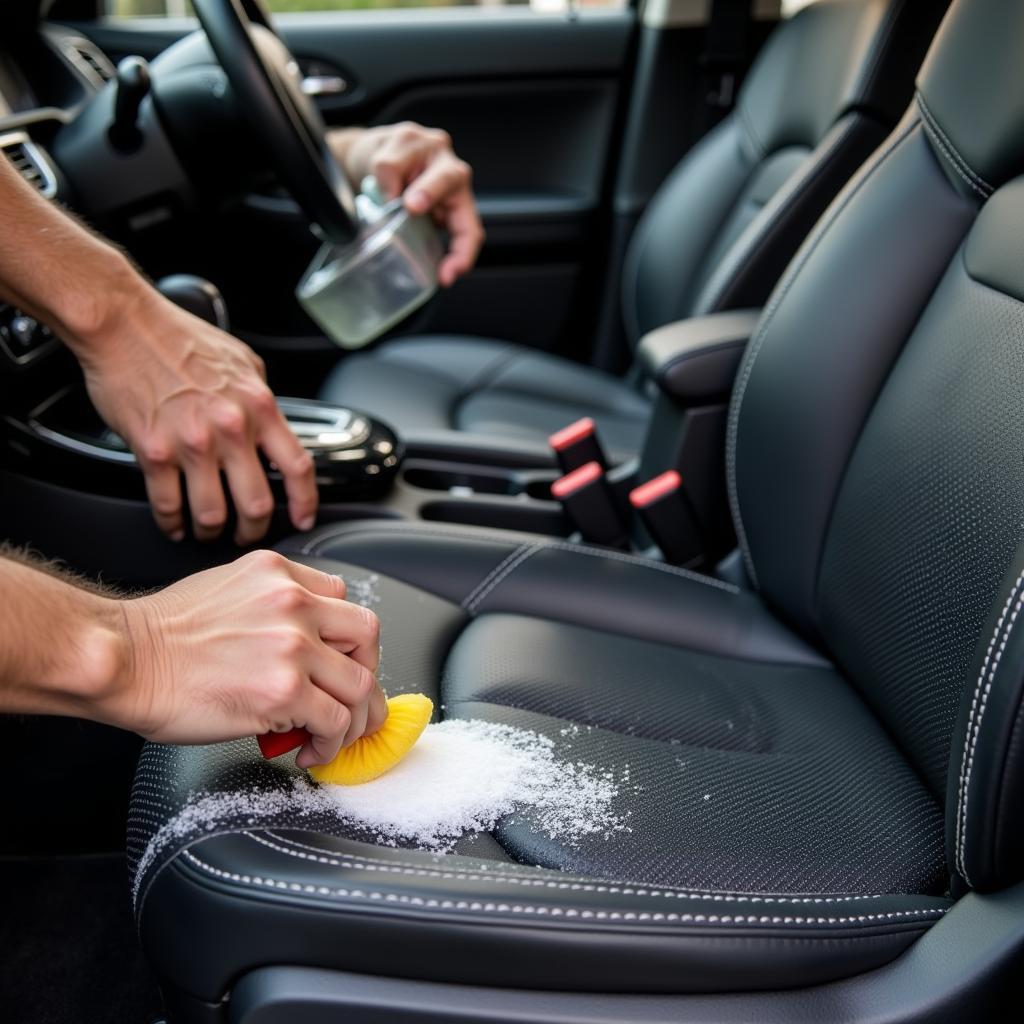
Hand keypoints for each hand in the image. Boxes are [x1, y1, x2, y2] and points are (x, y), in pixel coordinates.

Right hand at [77, 288, 317, 544]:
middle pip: (256, 504)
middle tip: (247, 534)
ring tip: (208, 531)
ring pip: (212, 514)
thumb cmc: (180, 337)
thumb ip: (261, 399)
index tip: (302, 519)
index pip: (298, 467)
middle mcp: (231, 428)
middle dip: (254, 530)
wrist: (125, 324)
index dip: (304, 503)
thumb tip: (272, 426)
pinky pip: (167, 504)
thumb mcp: (243, 362)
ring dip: (211, 532)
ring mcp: (192, 443)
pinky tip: (173, 524)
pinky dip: (171, 523)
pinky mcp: (153, 451)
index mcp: (260, 407)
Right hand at [118, 551, 386, 766]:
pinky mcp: (285, 690)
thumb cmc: (162, 635)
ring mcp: (293, 646)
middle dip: (365, 671)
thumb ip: (273, 604)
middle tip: (351, 698)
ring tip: (334, 735)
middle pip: (366, 636)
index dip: (344, 638)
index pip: (342, 598)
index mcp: (280, 574)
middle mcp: (294, 603)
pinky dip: (331, 742)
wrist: (125, 660)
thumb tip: (303, 645)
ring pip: (360, 684)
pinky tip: (310, 750)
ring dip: (355, 717)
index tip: (339, 662)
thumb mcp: (229, 589)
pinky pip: (335, 720)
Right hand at [332, 122, 483, 285]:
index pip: (470, 230)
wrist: (369, 156)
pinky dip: (380, 181)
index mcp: (459, 198)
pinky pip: (389, 165)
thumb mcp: (414, 219)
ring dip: (395, 189)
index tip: (446, 276)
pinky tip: (378, 182)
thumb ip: (421, 233)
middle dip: (431, 193)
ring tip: (386, 199)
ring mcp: (431, 148)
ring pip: (411, 162)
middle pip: (452, 180)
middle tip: (412, 207)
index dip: (462, 255)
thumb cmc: (399, 190)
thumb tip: (419, 264)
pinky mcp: (407, 135)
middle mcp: (452, 169)